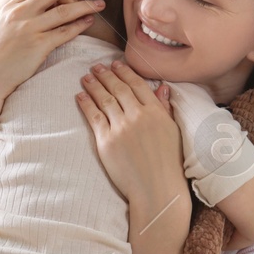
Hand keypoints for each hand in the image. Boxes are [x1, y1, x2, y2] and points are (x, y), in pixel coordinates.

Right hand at [0, 0, 106, 102]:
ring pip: (62, 11)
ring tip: (101, 2)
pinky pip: (63, 33)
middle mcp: (20, 14)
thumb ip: (5, 3)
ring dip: (84, 5)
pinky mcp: (37, 47)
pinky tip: (90, 21)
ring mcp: (29, 30)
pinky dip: (78, 26)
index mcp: (11, 7)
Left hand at [75, 60, 189, 244]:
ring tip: (86, 77)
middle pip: (118, 88)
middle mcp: (138, 116)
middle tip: (96, 67)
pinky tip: (80, 95)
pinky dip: (86, 104)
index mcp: (156, 112)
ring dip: (93, 85)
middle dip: (106, 74)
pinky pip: (94, 116)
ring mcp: (122, 127)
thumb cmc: (168, 164)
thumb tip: (162, 87)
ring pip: (104, 99)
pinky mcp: (107, 140)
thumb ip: (165, 108)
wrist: (156, 189)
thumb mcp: (173, 131)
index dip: (125, 72)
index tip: (116, 64)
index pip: (138, 84)